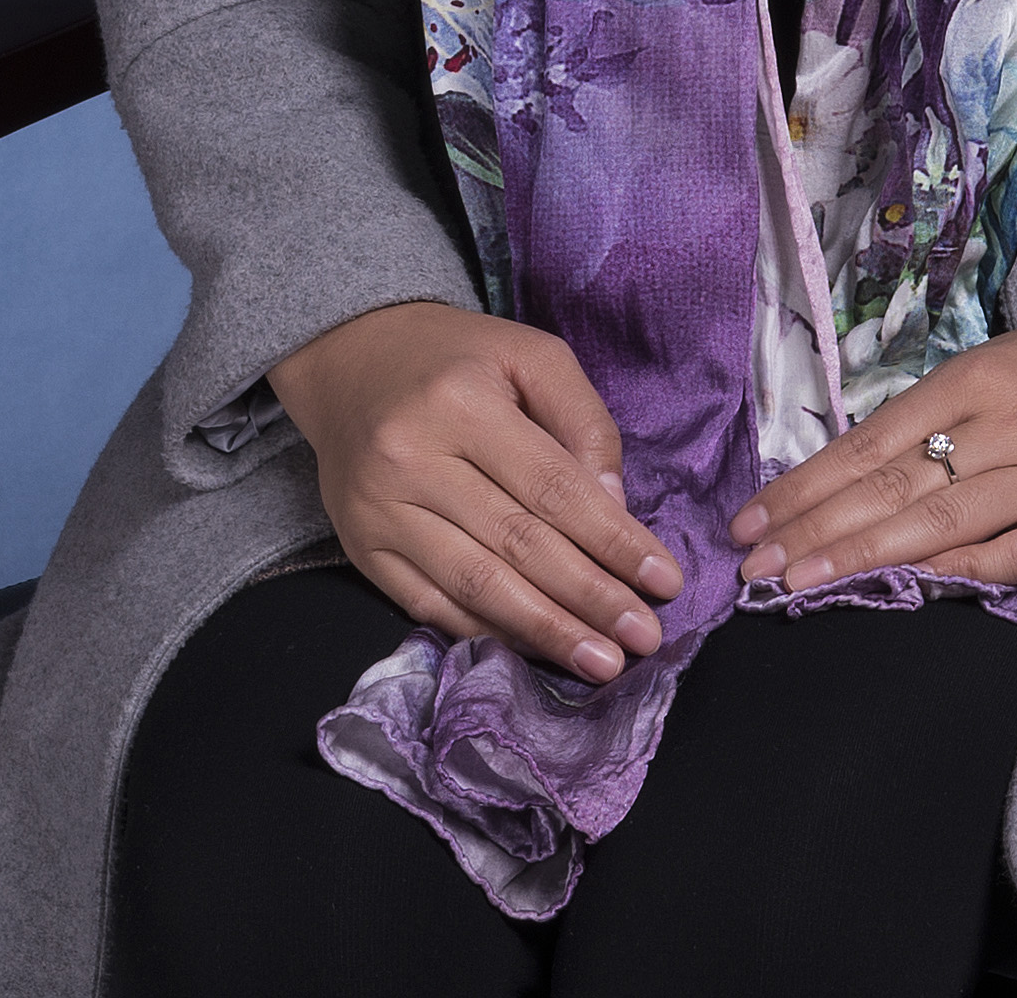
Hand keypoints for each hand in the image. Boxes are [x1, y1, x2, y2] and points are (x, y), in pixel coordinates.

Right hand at [268, 300, 683, 683]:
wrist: (352, 358)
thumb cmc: (456, 357)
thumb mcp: (530, 354)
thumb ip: (583, 421)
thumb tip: (616, 507)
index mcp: (462, 402)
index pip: (554, 487)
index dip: (612, 540)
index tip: (664, 581)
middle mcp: (413, 459)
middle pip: (518, 543)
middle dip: (589, 598)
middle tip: (643, 638)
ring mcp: (380, 511)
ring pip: (475, 584)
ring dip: (545, 631)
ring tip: (600, 662)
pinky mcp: (360, 548)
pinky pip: (430, 605)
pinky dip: (487, 632)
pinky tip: (533, 651)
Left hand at [728, 310, 1016, 593]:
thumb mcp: (986, 368)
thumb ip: (926, 420)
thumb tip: (843, 476)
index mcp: (971, 378)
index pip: (870, 442)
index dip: (806, 486)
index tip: (751, 522)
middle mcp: (1003, 425)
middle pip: (894, 487)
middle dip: (815, 531)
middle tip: (753, 568)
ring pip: (941, 525)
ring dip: (864, 557)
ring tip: (800, 587)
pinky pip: (1014, 556)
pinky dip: (960, 574)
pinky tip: (908, 589)